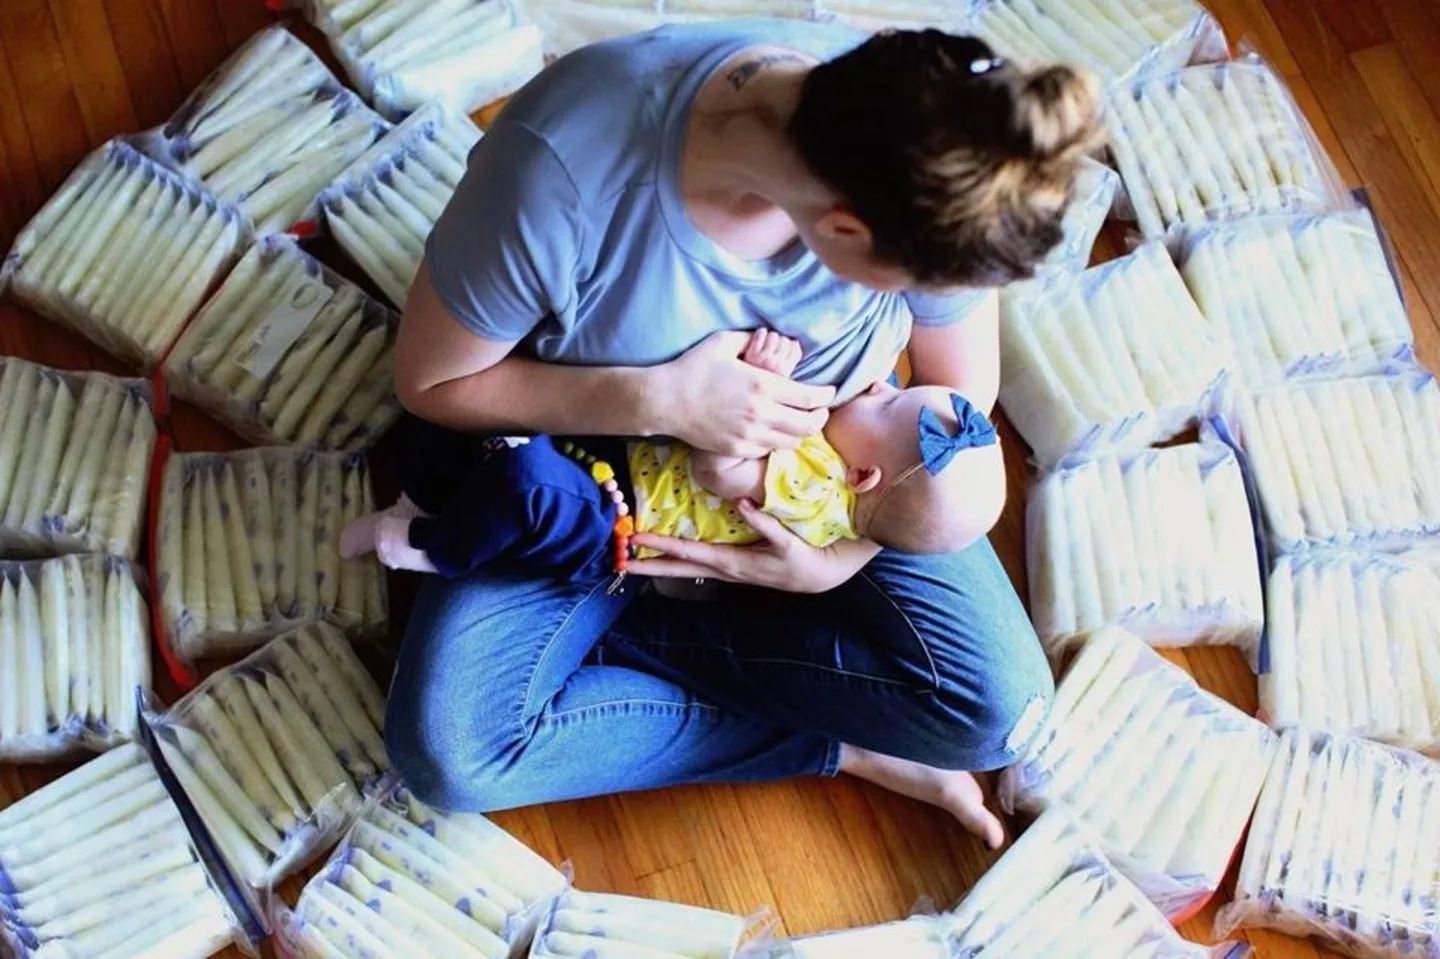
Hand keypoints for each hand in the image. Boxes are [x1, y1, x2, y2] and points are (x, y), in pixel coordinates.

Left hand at [629, 499, 880, 592]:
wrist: (821, 576)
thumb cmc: (805, 558)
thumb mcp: (789, 542)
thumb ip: (766, 523)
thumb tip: (743, 504)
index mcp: (734, 563)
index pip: (691, 554)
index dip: (663, 547)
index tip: (638, 540)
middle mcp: (725, 570)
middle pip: (680, 569)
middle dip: (649, 565)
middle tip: (620, 561)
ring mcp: (728, 571)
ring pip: (687, 568)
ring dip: (661, 564)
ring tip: (635, 559)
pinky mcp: (733, 567)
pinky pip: (699, 564)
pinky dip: (680, 560)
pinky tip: (669, 555)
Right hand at [651, 331, 832, 457]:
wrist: (665, 400)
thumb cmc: (693, 367)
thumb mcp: (723, 342)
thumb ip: (751, 338)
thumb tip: (769, 336)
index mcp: (762, 385)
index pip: (808, 397)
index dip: (825, 395)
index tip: (829, 391)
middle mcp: (761, 413)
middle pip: (808, 424)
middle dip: (821, 417)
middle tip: (821, 410)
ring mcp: (749, 435)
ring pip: (792, 441)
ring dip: (801, 432)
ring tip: (801, 422)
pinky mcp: (737, 448)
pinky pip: (769, 449)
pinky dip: (778, 441)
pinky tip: (775, 431)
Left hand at [741, 329, 801, 377]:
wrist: (736, 389)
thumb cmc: (760, 382)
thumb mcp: (780, 379)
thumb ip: (789, 363)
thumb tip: (795, 341)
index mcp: (786, 373)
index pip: (795, 348)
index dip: (789, 346)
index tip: (782, 350)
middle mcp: (777, 366)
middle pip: (785, 340)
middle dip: (779, 342)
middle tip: (772, 348)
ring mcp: (763, 359)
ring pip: (774, 335)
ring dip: (770, 337)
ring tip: (765, 344)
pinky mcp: (750, 353)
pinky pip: (761, 334)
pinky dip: (760, 333)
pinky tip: (758, 338)